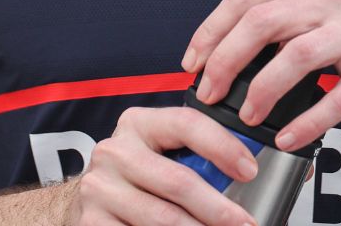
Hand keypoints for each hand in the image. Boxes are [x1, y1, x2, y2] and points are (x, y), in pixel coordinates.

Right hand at [63, 106, 257, 225]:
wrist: (95, 197)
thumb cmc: (141, 170)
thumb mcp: (164, 149)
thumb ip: (196, 152)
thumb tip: (245, 168)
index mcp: (140, 123)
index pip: (188, 124)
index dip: (224, 147)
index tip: (250, 171)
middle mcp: (114, 152)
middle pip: (178, 181)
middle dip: (218, 208)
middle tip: (244, 222)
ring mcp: (99, 188)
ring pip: (162, 217)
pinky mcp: (91, 221)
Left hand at [181, 0, 340, 150]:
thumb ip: (297, 10)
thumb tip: (239, 46)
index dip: (211, 31)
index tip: (192, 62)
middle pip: (261, 21)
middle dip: (223, 62)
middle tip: (208, 93)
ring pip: (294, 56)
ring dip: (259, 90)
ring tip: (247, 116)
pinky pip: (338, 97)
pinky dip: (307, 121)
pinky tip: (289, 137)